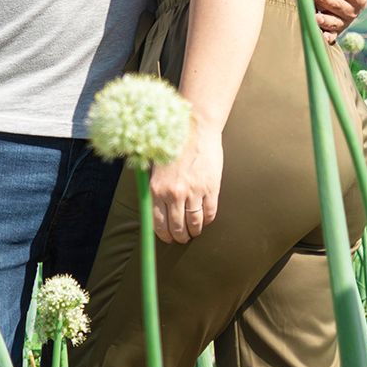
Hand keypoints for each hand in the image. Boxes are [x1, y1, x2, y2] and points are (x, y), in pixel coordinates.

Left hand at [149, 123, 222, 244]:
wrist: (195, 128)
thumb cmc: (174, 145)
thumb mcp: (157, 167)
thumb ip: (156, 189)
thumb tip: (156, 213)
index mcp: (157, 189)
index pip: (159, 224)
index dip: (165, 235)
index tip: (169, 239)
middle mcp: (174, 193)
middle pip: (177, 227)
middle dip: (180, 237)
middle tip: (183, 238)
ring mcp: (194, 191)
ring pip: (194, 223)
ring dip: (195, 231)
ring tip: (195, 231)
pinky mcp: (211, 188)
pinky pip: (210, 213)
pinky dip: (208, 219)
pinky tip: (205, 218)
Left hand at [311, 0, 366, 44]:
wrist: (350, 4)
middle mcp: (355, 7)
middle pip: (336, 2)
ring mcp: (346, 21)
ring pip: (330, 20)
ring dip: (319, 15)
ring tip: (311, 11)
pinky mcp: (337, 32)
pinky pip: (329, 36)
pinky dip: (324, 36)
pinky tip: (317, 33)